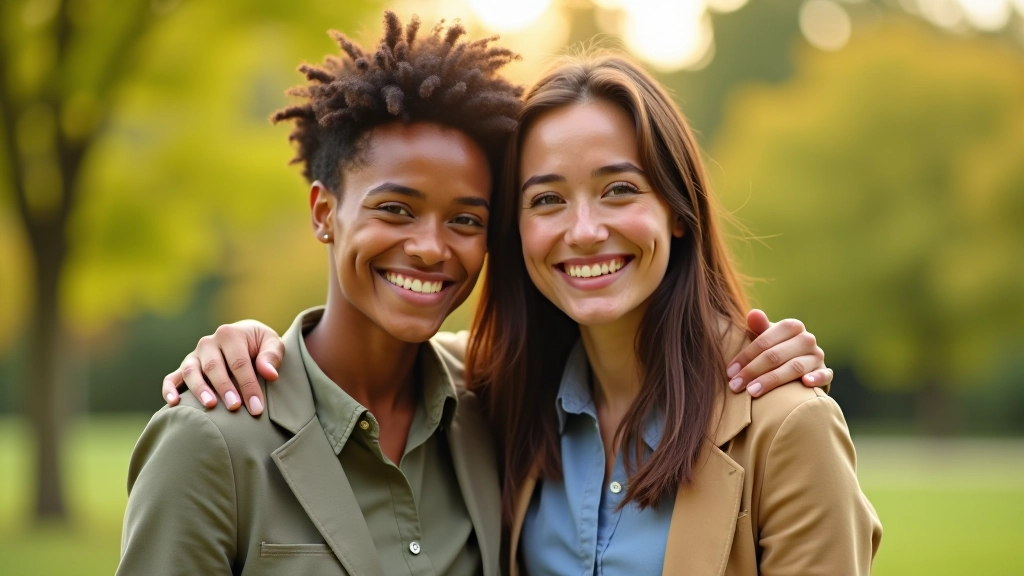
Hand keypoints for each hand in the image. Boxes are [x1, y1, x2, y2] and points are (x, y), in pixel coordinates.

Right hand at [161, 320, 283, 415]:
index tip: (256, 407)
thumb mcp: (272, 344)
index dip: (248, 385)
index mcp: (230, 334)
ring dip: (199, 389)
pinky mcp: (186, 367)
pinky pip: (173, 377)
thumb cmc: (260, 345)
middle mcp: (208, 343)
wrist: (245, 338)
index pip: (239, 363)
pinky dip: (169, 389)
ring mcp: (195, 355)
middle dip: (225, 388)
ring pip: (191, 372)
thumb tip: (270, 374)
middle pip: (214, 367)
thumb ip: (271, 356)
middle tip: (235, 406)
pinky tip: (174, 403)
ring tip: (210, 405)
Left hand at [727, 309, 831, 396]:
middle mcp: (807, 339)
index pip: (764, 341)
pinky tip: (805, 383)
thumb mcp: (767, 338)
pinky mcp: (825, 372)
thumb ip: (759, 327)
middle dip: (752, 371)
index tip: (729, 372)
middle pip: (776, 355)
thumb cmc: (776, 349)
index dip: (745, 356)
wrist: (800, 363)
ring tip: (752, 392)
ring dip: (772, 380)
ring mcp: (817, 356)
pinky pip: (824, 375)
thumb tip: (753, 313)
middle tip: (735, 386)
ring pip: (794, 367)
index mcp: (791, 326)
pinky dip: (816, 378)